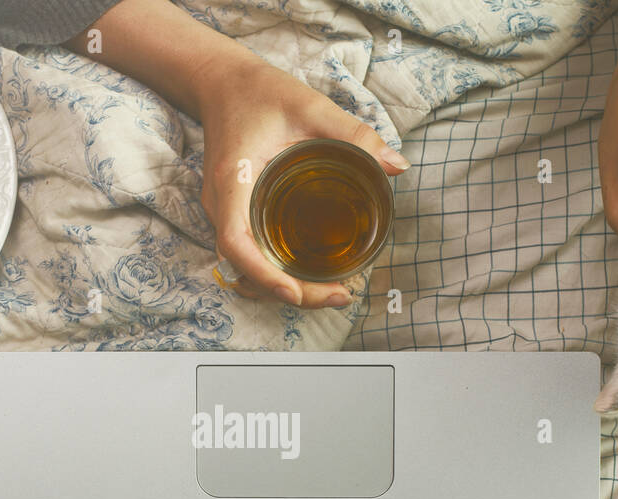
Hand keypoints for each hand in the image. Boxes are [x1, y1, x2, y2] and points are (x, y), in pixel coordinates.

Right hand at [195, 58, 408, 307]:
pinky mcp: (232, 213)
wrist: (221, 83)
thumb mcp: (310, 106)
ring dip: (282, 287)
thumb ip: (353, 135)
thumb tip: (396, 165)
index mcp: (233, 181)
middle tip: (340, 295)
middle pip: (245, 268)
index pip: (236, 242)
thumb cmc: (258, 92)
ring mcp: (223, 212)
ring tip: (330, 292)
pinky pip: (249, 253)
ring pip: (246, 268)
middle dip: (288, 291)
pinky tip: (308, 274)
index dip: (263, 274)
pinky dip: (274, 272)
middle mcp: (221, 205)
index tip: (295, 293)